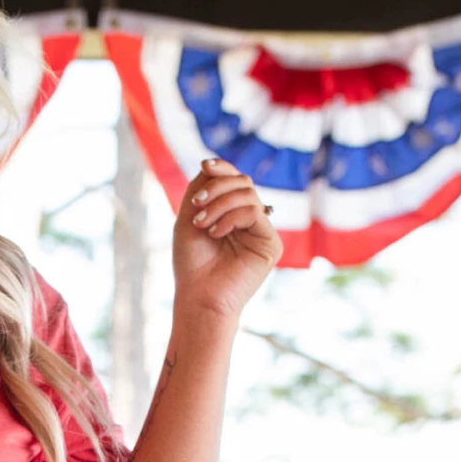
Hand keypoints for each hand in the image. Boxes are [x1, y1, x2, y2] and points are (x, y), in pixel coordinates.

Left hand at [173, 157, 281, 320]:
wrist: (198, 298)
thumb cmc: (191, 264)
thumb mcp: (189, 217)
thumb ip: (200, 188)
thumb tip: (212, 164)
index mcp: (232, 214)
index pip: (234, 180)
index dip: (222, 168)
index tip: (204, 166)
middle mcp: (250, 221)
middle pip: (242, 182)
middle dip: (217, 188)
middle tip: (197, 206)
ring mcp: (261, 232)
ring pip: (248, 194)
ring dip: (220, 204)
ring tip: (202, 224)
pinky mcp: (271, 244)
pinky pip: (254, 212)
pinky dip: (231, 217)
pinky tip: (216, 233)